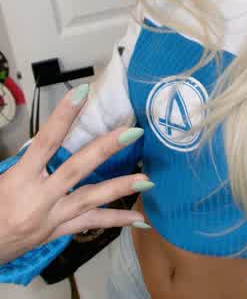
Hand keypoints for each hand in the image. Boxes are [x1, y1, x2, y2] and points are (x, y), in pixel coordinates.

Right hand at [0, 86, 149, 263]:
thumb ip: (24, 156)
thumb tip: (48, 135)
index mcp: (20, 179)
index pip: (45, 141)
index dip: (64, 116)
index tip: (82, 93)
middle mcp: (40, 198)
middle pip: (76, 169)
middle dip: (105, 150)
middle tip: (132, 132)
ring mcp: (52, 217)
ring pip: (90, 200)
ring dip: (120, 188)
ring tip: (147, 180)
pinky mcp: (58, 232)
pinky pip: (91, 225)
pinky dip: (116, 221)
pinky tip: (139, 219)